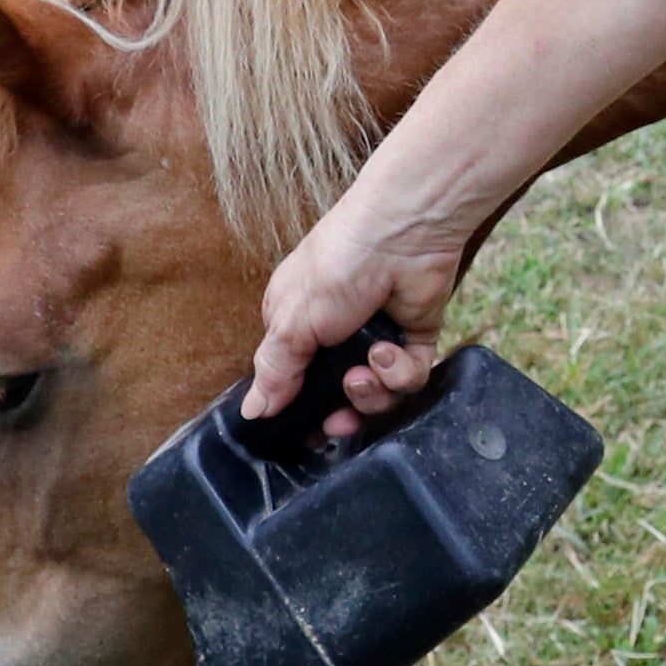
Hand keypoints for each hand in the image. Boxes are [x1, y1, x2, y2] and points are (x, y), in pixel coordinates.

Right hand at [245, 178, 479, 439]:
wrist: (403, 234)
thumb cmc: (338, 266)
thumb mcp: (291, 321)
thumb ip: (275, 370)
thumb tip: (251, 411)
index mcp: (298, 328)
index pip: (296, 385)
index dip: (303, 412)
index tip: (308, 432)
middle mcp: (337, 337)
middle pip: (340, 399)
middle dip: (342, 413)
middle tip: (340, 419)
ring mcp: (378, 338)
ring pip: (378, 396)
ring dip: (371, 392)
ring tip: (366, 371)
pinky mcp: (414, 338)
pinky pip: (409, 379)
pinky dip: (400, 372)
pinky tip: (390, 350)